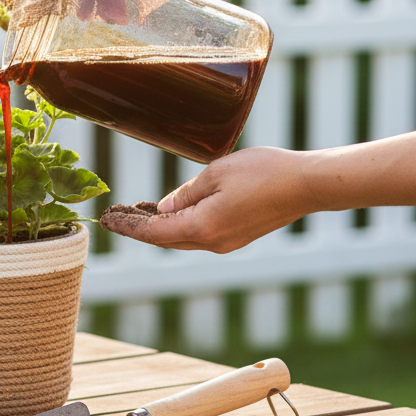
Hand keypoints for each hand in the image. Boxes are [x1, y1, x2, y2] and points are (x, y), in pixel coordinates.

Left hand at [99, 147, 312, 252]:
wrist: (307, 184)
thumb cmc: (263, 172)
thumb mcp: (215, 173)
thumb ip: (185, 193)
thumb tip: (163, 209)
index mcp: (202, 227)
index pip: (153, 233)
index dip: (127, 227)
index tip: (107, 220)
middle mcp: (212, 242)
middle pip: (164, 240)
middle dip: (138, 227)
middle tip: (116, 213)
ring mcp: (226, 243)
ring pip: (181, 239)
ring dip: (157, 226)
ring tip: (136, 209)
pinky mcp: (237, 236)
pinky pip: (198, 235)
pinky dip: (177, 225)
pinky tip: (169, 210)